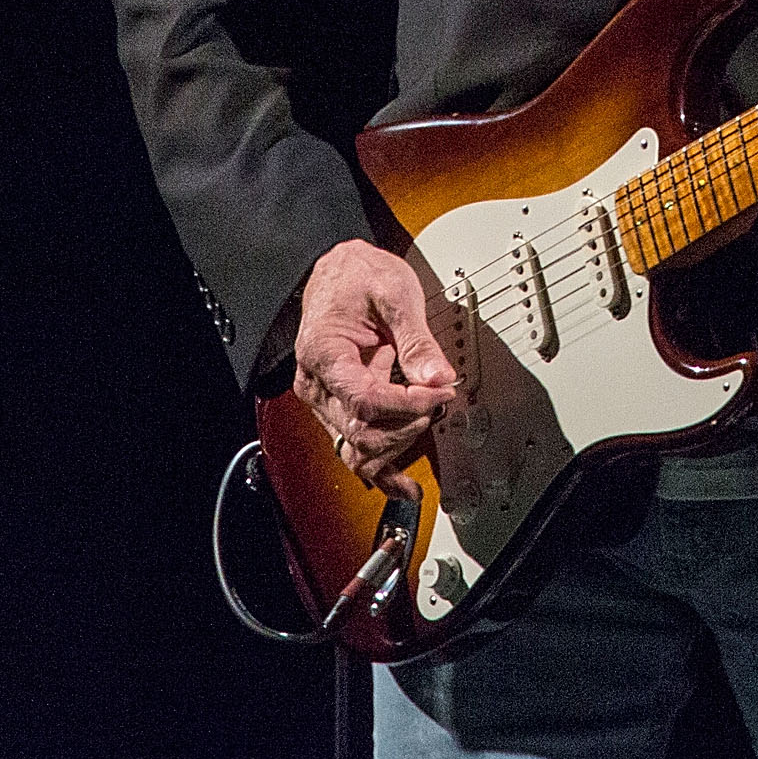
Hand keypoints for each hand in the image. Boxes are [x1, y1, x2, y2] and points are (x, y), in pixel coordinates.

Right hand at [293, 239, 457, 497]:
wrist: (337, 272)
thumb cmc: (358, 277)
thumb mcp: (394, 292)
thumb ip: (416, 338)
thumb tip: (438, 377)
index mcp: (323, 354)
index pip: (366, 400)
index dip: (408, 404)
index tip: (440, 392)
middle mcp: (317, 386)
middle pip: (363, 432)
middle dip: (409, 422)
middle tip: (440, 398)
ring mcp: (325, 403)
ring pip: (360, 449)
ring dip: (400, 441)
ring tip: (428, 415)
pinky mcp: (339, 411)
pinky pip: (356, 453)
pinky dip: (382, 472)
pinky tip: (406, 486)